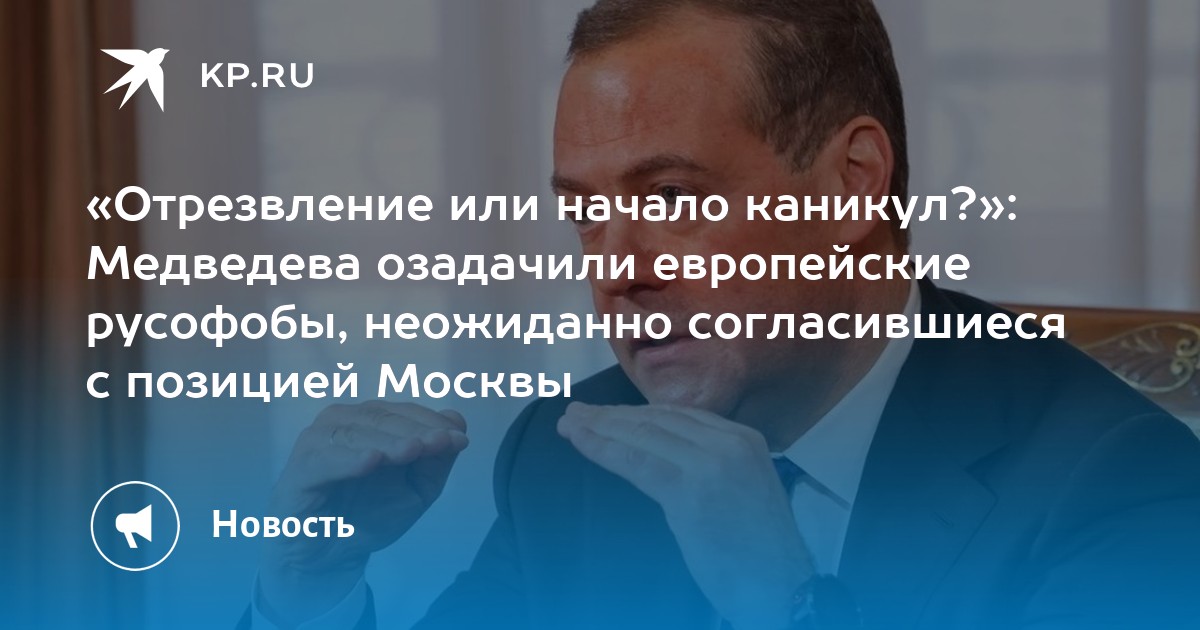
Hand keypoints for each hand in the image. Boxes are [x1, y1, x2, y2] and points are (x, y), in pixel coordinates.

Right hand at [259, 401, 467, 625]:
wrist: (330, 556)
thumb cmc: (369, 515)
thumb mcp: (416, 490)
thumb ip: (436, 458)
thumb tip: (457, 421)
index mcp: (370, 422)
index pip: (404, 412)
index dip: (432, 422)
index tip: (459, 439)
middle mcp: (342, 424)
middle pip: (381, 418)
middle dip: (415, 430)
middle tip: (441, 442)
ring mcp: (317, 444)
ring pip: (355, 433)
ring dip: (387, 441)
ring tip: (413, 450)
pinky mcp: (299, 471)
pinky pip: (324, 460)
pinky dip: (348, 459)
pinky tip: (371, 461)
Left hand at [558, 403, 812, 629]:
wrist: (781, 586)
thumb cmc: (757, 550)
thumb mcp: (739, 489)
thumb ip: (707, 464)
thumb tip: (659, 452)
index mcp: (744, 438)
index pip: (678, 416)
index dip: (635, 413)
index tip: (605, 414)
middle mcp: (730, 442)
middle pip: (657, 420)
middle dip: (611, 416)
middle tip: (576, 415)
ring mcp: (712, 463)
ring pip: (643, 435)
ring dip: (600, 428)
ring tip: (570, 425)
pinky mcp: (691, 490)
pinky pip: (636, 461)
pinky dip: (603, 449)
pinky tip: (582, 443)